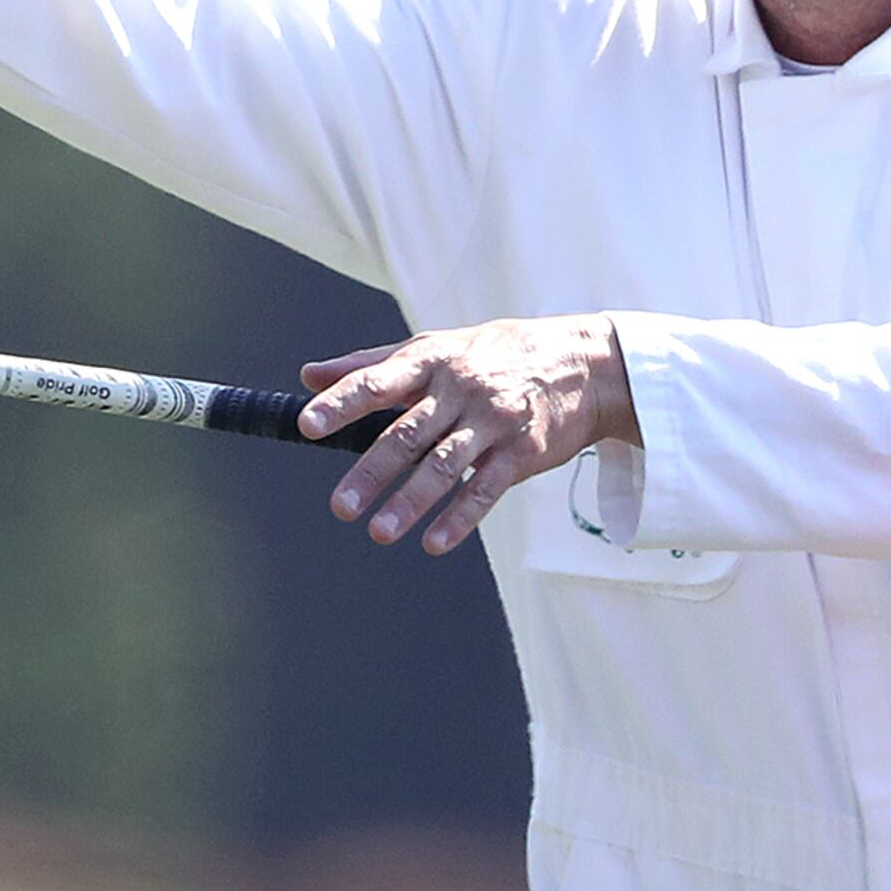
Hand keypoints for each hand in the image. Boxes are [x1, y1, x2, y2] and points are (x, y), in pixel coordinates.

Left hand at [298, 315, 637, 554]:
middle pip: (408, 434)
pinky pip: (486, 489)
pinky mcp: (523, 452)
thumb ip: (369, 365)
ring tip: (379, 533)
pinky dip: (460, 518)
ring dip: (410, 503)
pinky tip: (434, 543)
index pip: (377, 381)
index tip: (307, 425)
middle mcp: (461, 389)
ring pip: (445, 466)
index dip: (341, 403)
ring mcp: (494, 421)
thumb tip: (309, 376)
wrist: (582, 366)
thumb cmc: (493, 355)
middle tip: (341, 507)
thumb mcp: (434, 348)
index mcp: (431, 360)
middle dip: (371, 472)